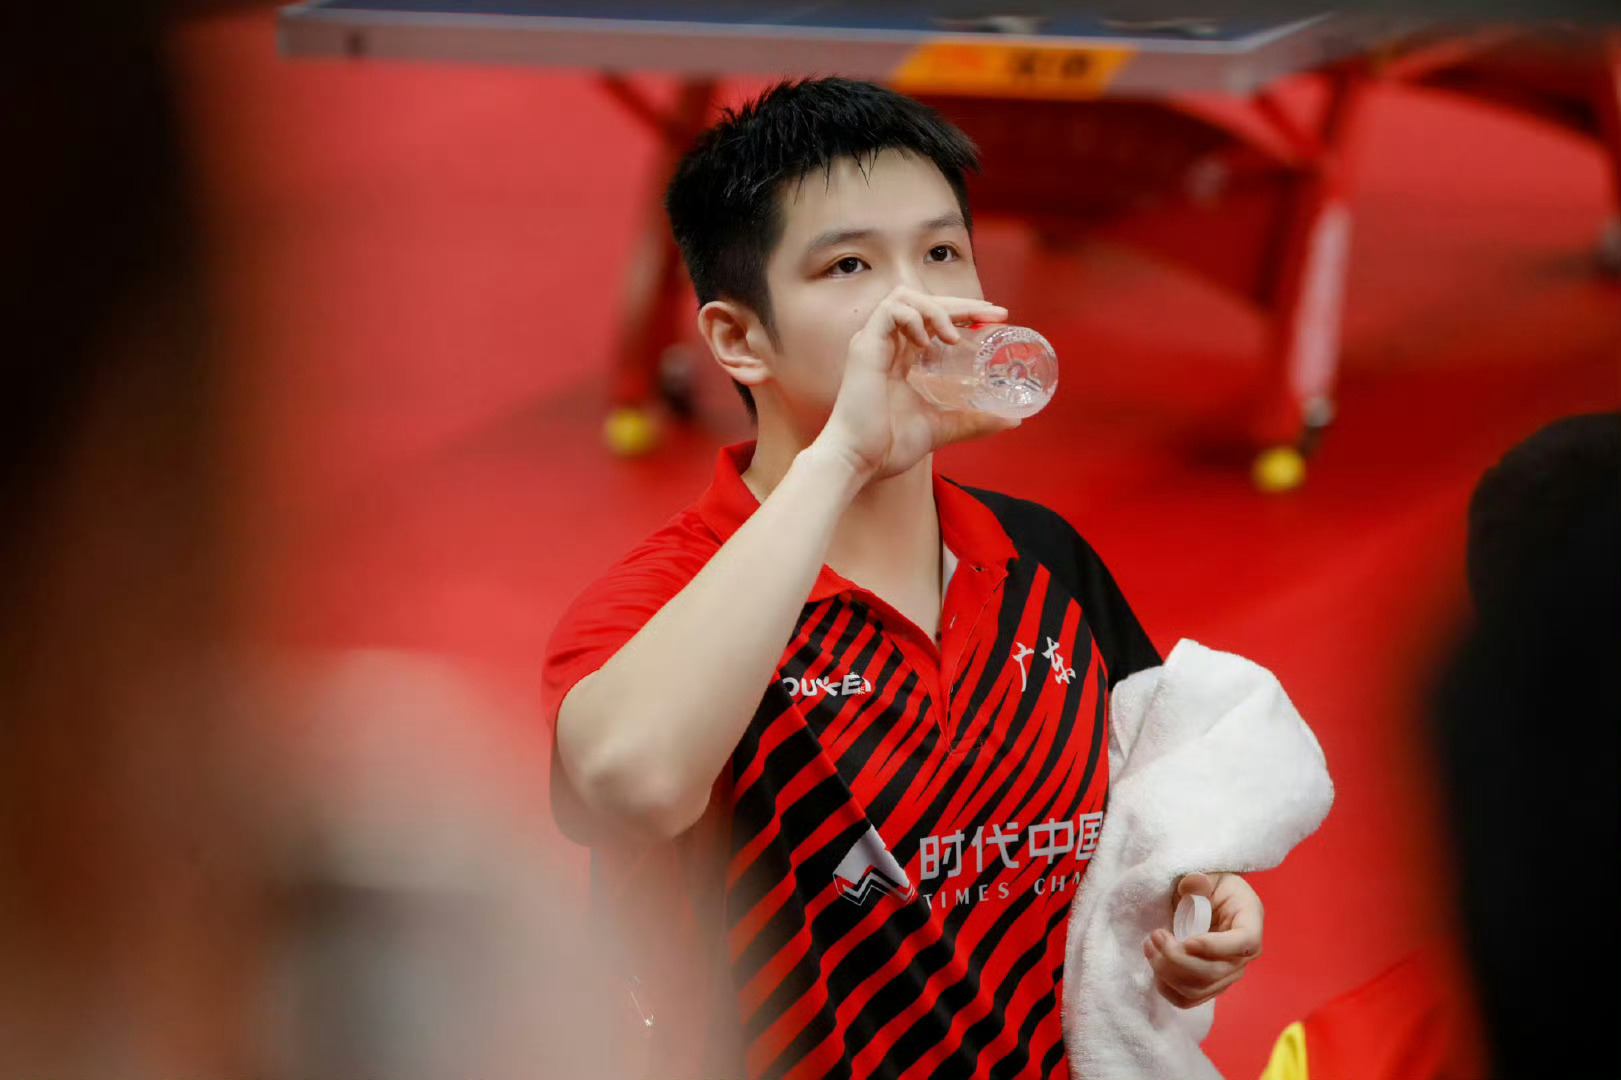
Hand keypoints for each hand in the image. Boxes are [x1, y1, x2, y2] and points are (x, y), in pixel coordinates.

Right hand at [814, 285, 1015, 481]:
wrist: (859, 461)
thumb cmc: (889, 446)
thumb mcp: (942, 427)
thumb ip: (972, 421)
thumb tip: (1014, 420)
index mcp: (900, 357)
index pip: (933, 319)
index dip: (964, 312)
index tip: (996, 318)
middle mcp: (886, 344)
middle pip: (924, 301)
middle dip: (961, 302)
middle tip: (994, 313)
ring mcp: (873, 342)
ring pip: (904, 297)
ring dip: (936, 309)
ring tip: (954, 336)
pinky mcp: (864, 347)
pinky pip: (890, 312)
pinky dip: (913, 319)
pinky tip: (927, 341)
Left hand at [1144, 872, 1263, 1008]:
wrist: (1209, 902)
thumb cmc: (1211, 887)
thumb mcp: (1208, 876)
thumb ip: (1199, 880)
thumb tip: (1193, 885)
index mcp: (1250, 922)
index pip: (1243, 943)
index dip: (1215, 947)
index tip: (1187, 941)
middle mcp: (1245, 954)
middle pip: (1216, 972)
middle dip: (1178, 959)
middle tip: (1155, 936)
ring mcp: (1228, 974)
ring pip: (1200, 988)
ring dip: (1168, 972)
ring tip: (1150, 946)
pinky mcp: (1210, 985)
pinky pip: (1190, 999)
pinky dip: (1168, 989)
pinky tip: (1156, 968)